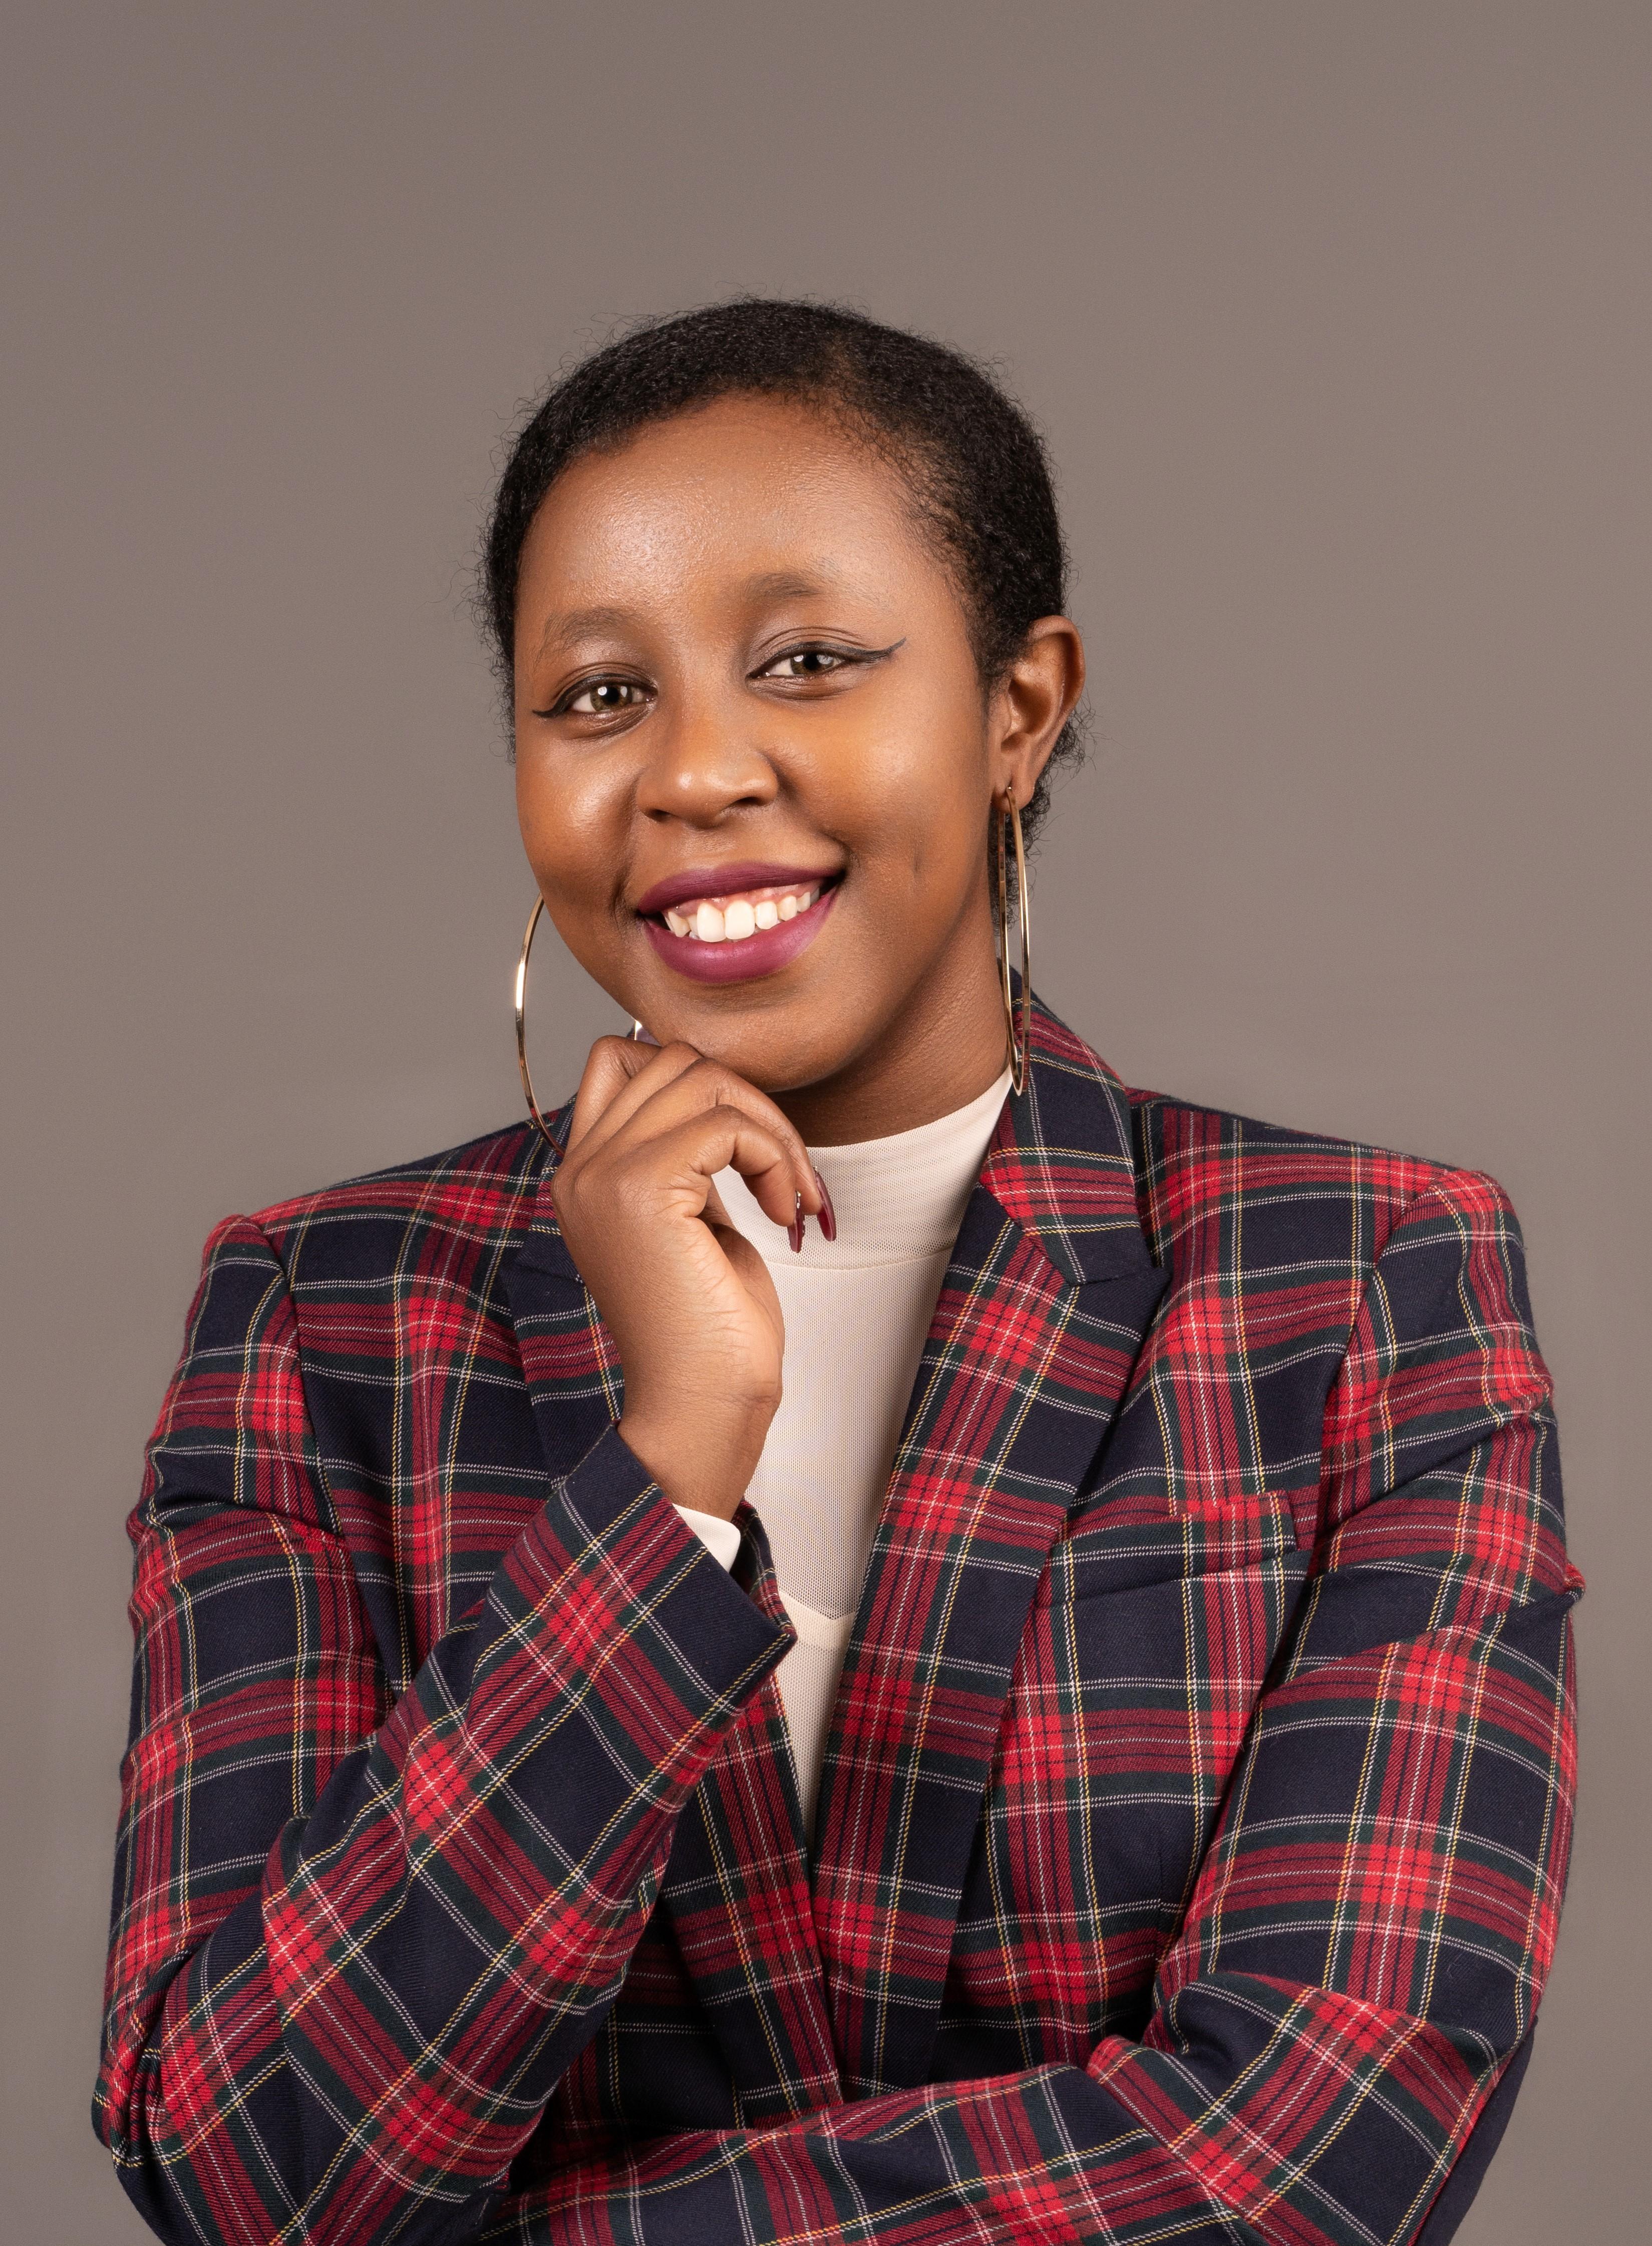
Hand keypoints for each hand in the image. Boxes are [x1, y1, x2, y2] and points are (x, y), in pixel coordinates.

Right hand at [550, 1038, 826, 1519]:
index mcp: (584, 1174)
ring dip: (771, 1127)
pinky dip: (775, 1155)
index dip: (700, 1081)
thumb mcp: (696, 1220)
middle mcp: (580, 1169)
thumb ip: (691, 1156)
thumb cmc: (712, 1330)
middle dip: (749, 1101)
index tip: (749, 1148)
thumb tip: (722, 1088)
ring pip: (700, 1076)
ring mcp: (602, 1176)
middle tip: (786, 1172)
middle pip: (669, 1057)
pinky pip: (725, 1122)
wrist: (703, 1407)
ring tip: (791, 1195)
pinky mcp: (640, 1189)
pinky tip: (786, 1215)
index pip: (621, 1057)